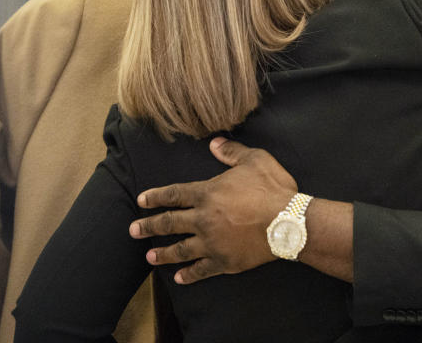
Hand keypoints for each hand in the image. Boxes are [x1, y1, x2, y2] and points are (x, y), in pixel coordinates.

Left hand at [129, 138, 296, 283]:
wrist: (289, 223)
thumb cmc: (272, 189)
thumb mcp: (255, 160)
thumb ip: (232, 151)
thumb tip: (214, 142)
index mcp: (208, 193)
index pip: (174, 194)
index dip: (156, 196)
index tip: (141, 201)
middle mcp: (203, 219)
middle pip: (169, 223)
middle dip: (149, 226)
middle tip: (133, 231)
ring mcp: (212, 243)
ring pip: (180, 249)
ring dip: (163, 253)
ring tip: (149, 257)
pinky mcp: (224, 262)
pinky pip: (201, 270)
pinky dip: (189, 274)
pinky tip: (179, 278)